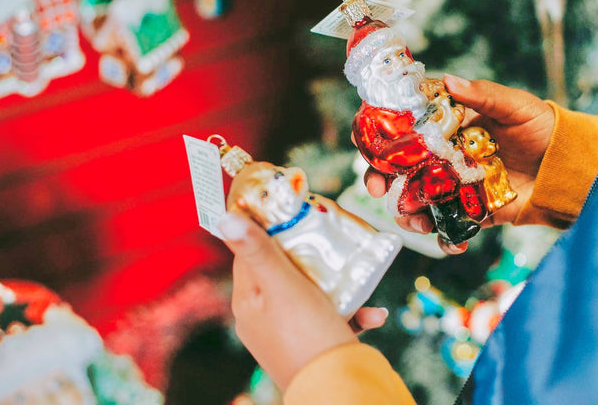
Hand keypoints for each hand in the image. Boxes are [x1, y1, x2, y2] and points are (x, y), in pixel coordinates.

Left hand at [218, 213, 388, 389]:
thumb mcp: (282, 286)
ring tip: (359, 278)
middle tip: (333, 238)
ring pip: (312, 294)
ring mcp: (287, 334)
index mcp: (247, 301)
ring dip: (339, 285)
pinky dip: (352, 313)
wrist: (335, 390)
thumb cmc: (307, 336)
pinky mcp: (312, 348)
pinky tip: (373, 315)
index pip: (250, 252)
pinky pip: (331, 319)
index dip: (269, 229)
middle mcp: (262, 318)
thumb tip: (224, 218)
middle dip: (311, 255)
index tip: (294, 210)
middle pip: (283, 270)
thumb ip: (258, 252)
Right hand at [363, 75, 554, 253]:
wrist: (569, 167)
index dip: (380, 133)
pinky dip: (445, 239)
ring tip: (416, 222)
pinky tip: (452, 242)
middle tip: (376, 187)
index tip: (368, 143)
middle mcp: (444, 154)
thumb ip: (483, 95)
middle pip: (399, 165)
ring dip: (407, 212)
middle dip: (379, 177)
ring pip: (416, 199)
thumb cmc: (541, 127)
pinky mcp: (471, 211)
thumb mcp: (514, 106)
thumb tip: (450, 80)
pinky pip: (449, 226)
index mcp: (448, 123)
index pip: (403, 124)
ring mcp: (454, 184)